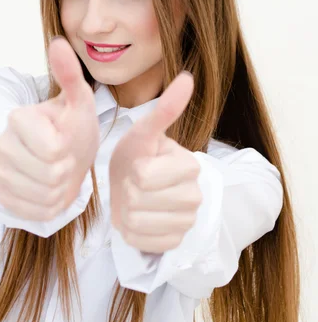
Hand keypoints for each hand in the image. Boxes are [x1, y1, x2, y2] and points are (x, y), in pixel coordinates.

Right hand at [0, 36, 99, 220]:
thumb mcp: (79, 101)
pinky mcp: (3, 197)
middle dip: (67, 169)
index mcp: (17, 119)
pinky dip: (52, 205)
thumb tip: (59, 41)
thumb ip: (70, 75)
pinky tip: (52, 188)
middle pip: (50, 174)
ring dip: (62, 188)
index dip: (68, 148)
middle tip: (67, 158)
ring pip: (44, 195)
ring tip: (61, 172)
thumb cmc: (73, 126)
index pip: (53, 150)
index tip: (66, 138)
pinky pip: (37, 212)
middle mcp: (0, 145)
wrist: (63, 153)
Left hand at [109, 71, 202, 252]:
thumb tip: (187, 77)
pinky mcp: (175, 243)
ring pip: (137, 223)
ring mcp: (187, 222)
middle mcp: (195, 196)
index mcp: (190, 166)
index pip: (144, 176)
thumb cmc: (137, 156)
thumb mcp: (144, 132)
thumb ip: (165, 110)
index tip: (139, 165)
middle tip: (134, 184)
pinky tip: (138, 218)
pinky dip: (131, 232)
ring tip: (134, 199)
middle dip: (127, 191)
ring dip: (126, 211)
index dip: (132, 171)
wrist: (134, 186)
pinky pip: (142, 242)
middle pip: (139, 200)